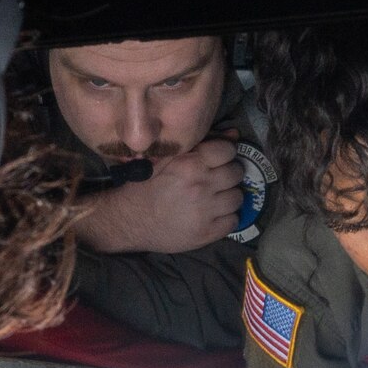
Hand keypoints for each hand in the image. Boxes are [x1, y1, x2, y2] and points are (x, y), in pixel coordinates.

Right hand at [74, 137, 244, 254]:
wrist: (129, 221)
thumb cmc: (147, 186)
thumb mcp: (167, 160)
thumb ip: (200, 146)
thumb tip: (233, 134)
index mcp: (189, 165)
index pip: (227, 151)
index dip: (226, 152)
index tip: (220, 158)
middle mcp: (200, 186)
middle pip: (236, 173)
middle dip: (229, 173)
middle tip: (218, 179)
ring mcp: (205, 212)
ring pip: (238, 197)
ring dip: (229, 196)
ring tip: (216, 197)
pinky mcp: (207, 233)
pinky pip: (234, 221)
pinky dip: (227, 218)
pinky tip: (214, 215)